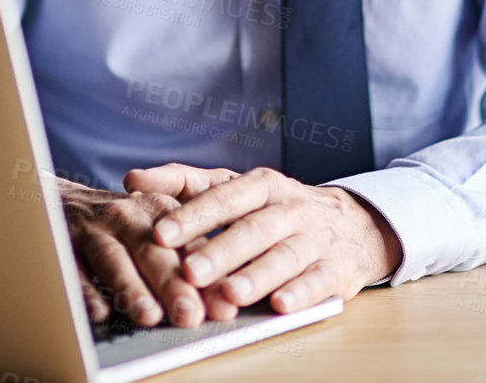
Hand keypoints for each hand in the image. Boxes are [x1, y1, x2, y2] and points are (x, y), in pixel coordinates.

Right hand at [55, 177, 239, 327]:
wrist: (63, 200)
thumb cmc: (122, 223)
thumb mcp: (158, 226)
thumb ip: (189, 259)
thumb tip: (224, 304)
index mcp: (159, 210)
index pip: (187, 246)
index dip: (207, 277)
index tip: (223, 306)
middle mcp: (127, 217)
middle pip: (152, 250)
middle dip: (172, 283)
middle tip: (190, 314)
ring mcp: (93, 230)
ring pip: (113, 258)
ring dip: (131, 286)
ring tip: (148, 315)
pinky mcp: (62, 243)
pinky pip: (72, 269)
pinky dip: (85, 291)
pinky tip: (99, 312)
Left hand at [126, 164, 401, 313]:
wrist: (353, 224)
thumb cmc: (276, 208)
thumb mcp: (235, 188)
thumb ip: (184, 183)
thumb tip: (132, 179)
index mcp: (262, 185)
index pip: (224, 197)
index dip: (193, 216)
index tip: (161, 233)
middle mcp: (290, 208)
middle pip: (253, 229)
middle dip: (221, 251)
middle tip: (189, 271)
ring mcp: (316, 239)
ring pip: (284, 256)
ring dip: (256, 275)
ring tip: (228, 293)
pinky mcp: (336, 269)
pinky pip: (319, 281)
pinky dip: (301, 294)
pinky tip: (279, 306)